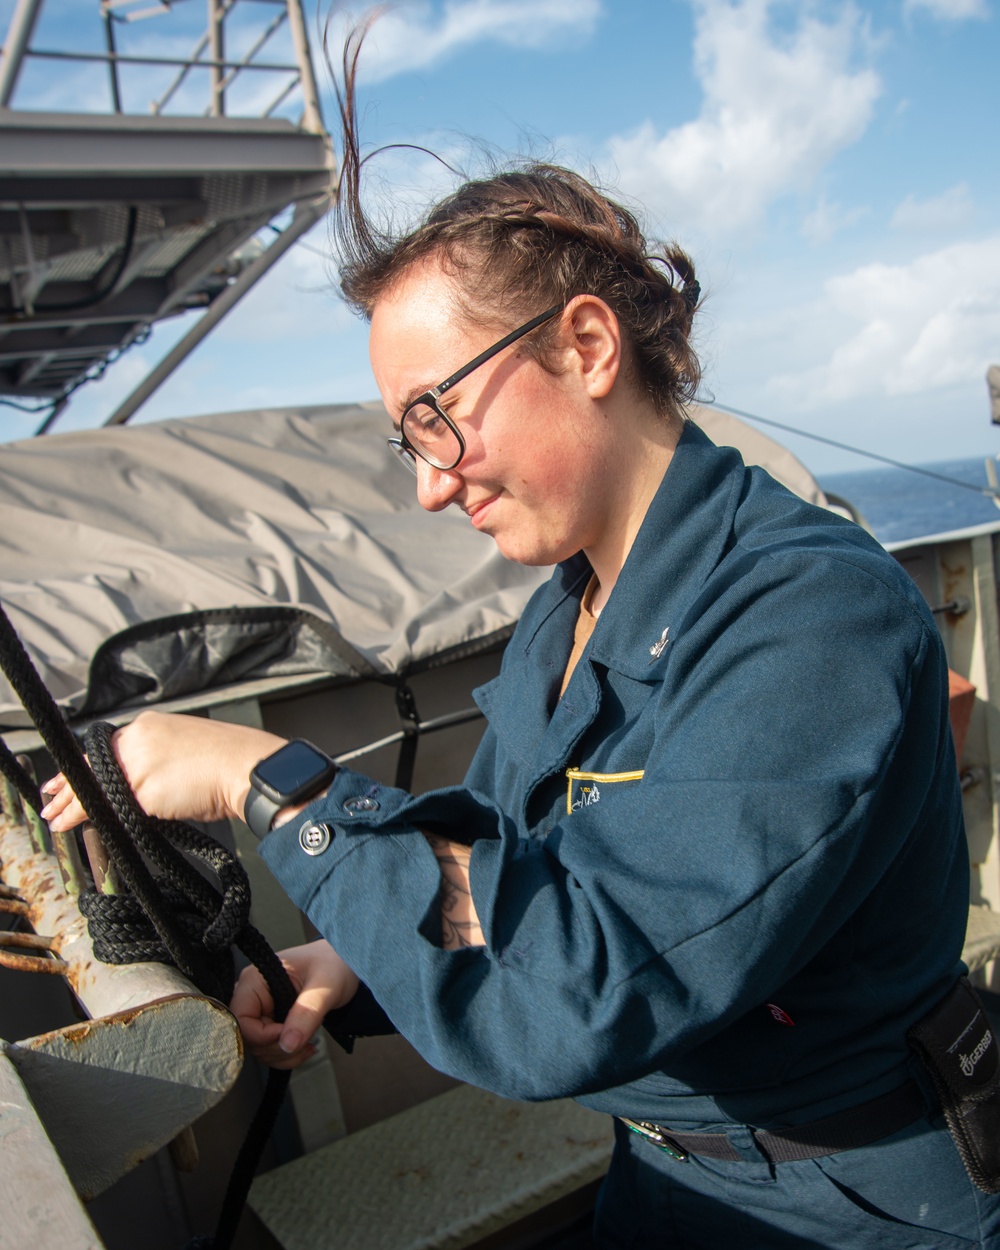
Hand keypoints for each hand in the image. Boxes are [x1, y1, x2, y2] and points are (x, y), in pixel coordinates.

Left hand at [41, 710, 286, 831]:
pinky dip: (82, 812)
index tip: (69, 776)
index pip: (109, 746)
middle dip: (69, 783)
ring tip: (54, 815)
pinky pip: (103, 801)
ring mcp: (138, 759)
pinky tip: (69, 821)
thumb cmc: (229, 766)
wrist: (248, 769)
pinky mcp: (141, 786)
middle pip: (94, 762)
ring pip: (94, 783)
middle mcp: (139, 735)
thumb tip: (139, 786)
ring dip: (70, 802)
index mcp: (151, 724)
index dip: (87, 765)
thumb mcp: (185, 753)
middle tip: (50, 797)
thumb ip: (157, 762)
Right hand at [230, 940, 359, 1069]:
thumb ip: (306, 1013)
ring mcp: (260, 1010)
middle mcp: (251, 995)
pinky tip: (307, 1047)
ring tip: (309, 1044)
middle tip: (305, 1042)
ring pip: (258, 1049)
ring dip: (284, 1056)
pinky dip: (287, 1056)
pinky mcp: (270, 1022)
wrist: (344, 963)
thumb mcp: (325, 986)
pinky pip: (269, 1049)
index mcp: (254, 979)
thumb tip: (287, 1045)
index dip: (262, 1035)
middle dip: (277, 1049)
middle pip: (248, 1038)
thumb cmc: (333, 964)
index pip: (240, 1019)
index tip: (289, 1035)